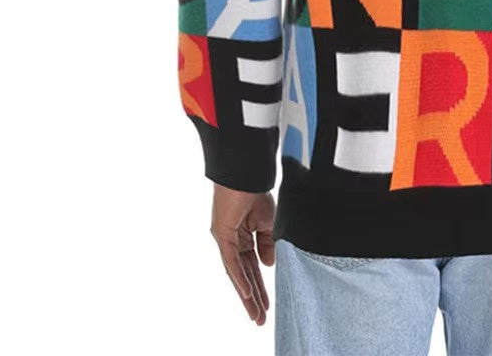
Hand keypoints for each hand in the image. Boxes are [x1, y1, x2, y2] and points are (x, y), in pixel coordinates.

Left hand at [209, 183, 275, 325]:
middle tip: (260, 318)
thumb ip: (267, 244)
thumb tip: (268, 265)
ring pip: (237, 273)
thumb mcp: (269, 221)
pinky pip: (232, 261)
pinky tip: (246, 293)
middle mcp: (233, 241)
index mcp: (244, 237)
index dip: (261, 285)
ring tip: (255, 314)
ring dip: (247, 295)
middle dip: (254, 298)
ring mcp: (226, 239)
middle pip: (245, 275)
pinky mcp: (222, 235)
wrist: (247, 173)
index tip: (267, 303)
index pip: (253, 267)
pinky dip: (240, 278)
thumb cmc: (256, 189)